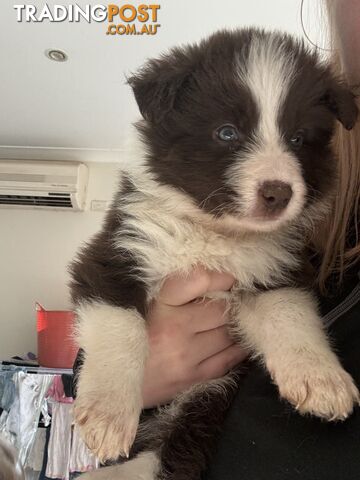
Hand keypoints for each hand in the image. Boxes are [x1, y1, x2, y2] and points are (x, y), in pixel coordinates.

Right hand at [142, 267, 247, 407]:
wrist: (116, 378)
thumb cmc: (135, 334)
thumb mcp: (150, 304)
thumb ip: (180, 291)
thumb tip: (219, 281)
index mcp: (160, 303)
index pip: (199, 280)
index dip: (221, 278)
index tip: (230, 279)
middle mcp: (174, 328)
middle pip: (222, 310)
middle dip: (231, 306)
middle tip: (234, 304)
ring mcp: (185, 355)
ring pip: (230, 335)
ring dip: (236, 328)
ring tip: (233, 323)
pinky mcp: (193, 377)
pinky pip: (229, 359)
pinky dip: (238, 348)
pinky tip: (237, 343)